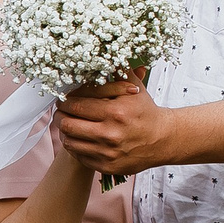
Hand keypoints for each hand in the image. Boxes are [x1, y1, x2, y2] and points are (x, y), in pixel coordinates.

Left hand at [57, 77, 177, 173]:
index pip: (76, 105)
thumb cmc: (145, 111)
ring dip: (65, 132)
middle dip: (60, 116)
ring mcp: (107, 153)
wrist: (162, 139)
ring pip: (69, 142)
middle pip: (67, 125)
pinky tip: (78, 137)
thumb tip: (96, 55)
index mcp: (115, 113)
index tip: (63, 98)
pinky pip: (78, 156)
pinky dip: (75, 146)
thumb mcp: (133, 87)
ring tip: (68, 123)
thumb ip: (114, 72)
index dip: (65, 101)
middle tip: (61, 111)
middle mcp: (110, 135)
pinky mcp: (106, 166)